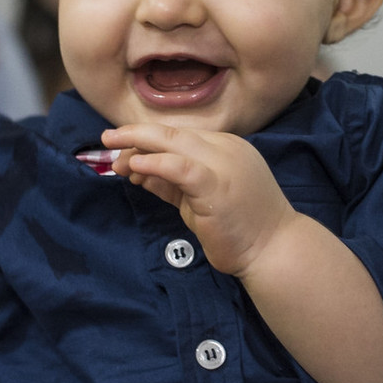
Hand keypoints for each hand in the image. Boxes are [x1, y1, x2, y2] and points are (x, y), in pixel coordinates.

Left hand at [105, 124, 297, 276]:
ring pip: (173, 142)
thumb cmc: (240, 227)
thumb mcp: (199, 199)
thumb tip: (137, 170)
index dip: (147, 140)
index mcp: (225, 147)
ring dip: (139, 145)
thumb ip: (171, 183)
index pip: (179, 136)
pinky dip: (156, 163)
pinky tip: (136, 166)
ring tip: (115, 156)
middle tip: (107, 139)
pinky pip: (180, 167)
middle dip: (136, 134)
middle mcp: (225, 148)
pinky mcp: (216, 185)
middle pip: (172, 132)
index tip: (122, 152)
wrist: (274, 250)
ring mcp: (223, 163)